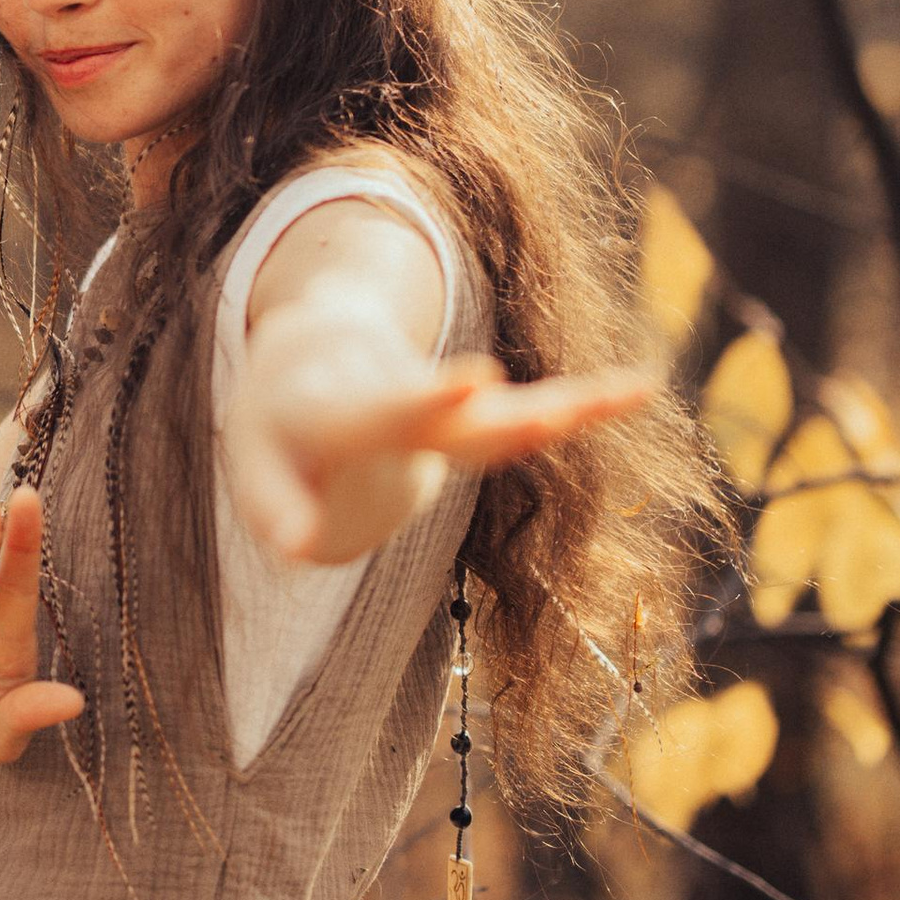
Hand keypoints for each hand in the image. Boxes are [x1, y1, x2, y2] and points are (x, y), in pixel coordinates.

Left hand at [228, 342, 655, 566]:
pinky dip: (583, 404)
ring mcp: (445, 406)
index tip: (478, 380)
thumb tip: (296, 546)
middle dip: (495, 410)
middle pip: (454, 412)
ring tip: (628, 391)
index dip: (426, 401)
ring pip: (508, 412)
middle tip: (528, 397)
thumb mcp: (260, 473)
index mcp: (343, 408)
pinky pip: (533, 414)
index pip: (383, 409)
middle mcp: (402, 397)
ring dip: (564, 406)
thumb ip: (278, 510)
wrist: (306, 353)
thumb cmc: (279, 436)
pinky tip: (640, 386)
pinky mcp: (475, 416)